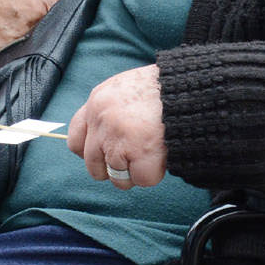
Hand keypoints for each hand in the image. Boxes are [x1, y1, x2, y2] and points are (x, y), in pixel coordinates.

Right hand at [0, 0, 65, 59]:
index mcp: (37, 10)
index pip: (51, 17)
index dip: (40, 14)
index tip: (29, 11)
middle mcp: (28, 29)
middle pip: (37, 33)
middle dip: (29, 27)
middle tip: (12, 18)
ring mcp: (12, 44)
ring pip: (22, 46)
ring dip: (17, 39)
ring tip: (2, 27)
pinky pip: (5, 56)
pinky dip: (2, 49)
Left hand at [67, 64, 167, 188]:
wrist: (189, 85)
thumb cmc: (166, 86)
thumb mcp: (127, 87)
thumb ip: (111, 109)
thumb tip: (104, 138)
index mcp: (97, 101)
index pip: (74, 140)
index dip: (90, 152)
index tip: (106, 154)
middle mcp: (101, 121)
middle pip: (93, 165)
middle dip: (114, 168)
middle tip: (136, 157)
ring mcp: (118, 139)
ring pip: (117, 177)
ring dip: (136, 172)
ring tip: (153, 152)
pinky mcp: (139, 154)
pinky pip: (141, 180)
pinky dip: (155, 174)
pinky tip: (163, 155)